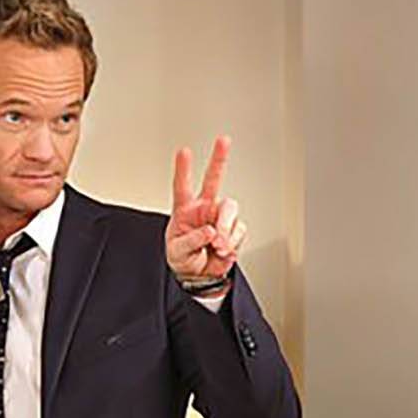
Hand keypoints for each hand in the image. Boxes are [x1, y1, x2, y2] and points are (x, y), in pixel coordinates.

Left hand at [166, 135, 246, 280]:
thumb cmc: (184, 259)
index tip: (184, 152)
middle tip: (223, 141)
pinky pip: (239, 229)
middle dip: (219, 159)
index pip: (182, 186)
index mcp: (185, 210)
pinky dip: (232, 242)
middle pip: (213, 180)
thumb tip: (210, 231)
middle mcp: (204, 208)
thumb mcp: (178, 252)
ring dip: (225, 227)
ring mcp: (220, 218)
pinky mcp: (234, 230)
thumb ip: (192, 240)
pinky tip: (223, 250)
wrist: (199, 277)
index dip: (183, 169)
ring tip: (217, 245)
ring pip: (230, 208)